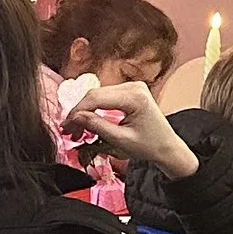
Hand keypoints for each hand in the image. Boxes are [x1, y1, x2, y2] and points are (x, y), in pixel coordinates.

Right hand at [74, 77, 196, 179]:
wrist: (167, 147)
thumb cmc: (149, 146)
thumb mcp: (120, 140)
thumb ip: (97, 126)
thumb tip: (75, 117)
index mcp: (135, 97)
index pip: (97, 98)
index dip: (77, 111)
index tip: (65, 125)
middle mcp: (134, 86)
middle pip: (96, 94)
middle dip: (79, 112)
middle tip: (67, 129)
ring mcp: (133, 86)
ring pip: (98, 95)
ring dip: (85, 110)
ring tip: (75, 129)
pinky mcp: (131, 91)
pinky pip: (106, 96)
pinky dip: (95, 108)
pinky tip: (87, 121)